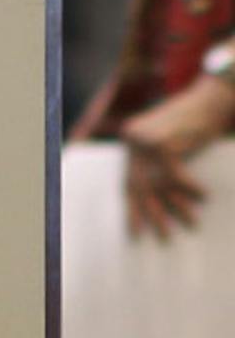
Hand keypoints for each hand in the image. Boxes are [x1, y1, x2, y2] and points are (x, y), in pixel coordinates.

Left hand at [120, 75, 234, 239]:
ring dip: (176, 206)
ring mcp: (145, 141)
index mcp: (130, 139)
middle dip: (151, 214)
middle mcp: (132, 139)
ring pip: (159, 184)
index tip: (135, 232)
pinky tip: (204, 196)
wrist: (208, 100)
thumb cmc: (192, 123)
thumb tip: (156, 194)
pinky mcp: (163, 144)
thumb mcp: (168, 140)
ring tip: (191, 224)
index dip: (133, 208)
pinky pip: (176, 176)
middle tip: (162, 237)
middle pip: (140, 186)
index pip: (128, 181)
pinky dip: (191, 188)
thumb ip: (156, 161)